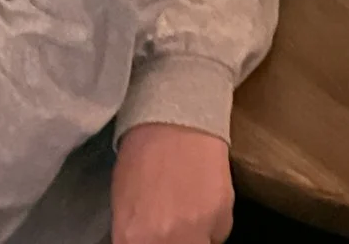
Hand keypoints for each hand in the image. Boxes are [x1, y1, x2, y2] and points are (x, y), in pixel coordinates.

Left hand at [112, 124, 232, 243]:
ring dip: (194, 237)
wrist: (176, 117)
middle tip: (171, 226)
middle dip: (175, 241)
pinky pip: (219, 234)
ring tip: (186, 211)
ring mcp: (198, 231)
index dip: (147, 243)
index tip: (151, 236)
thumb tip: (145, 242)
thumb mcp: (124, 204)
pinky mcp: (224, 216)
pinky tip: (202, 197)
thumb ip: (137, 235)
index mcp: (133, 238)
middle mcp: (166, 241)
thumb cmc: (142, 154)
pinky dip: (212, 223)